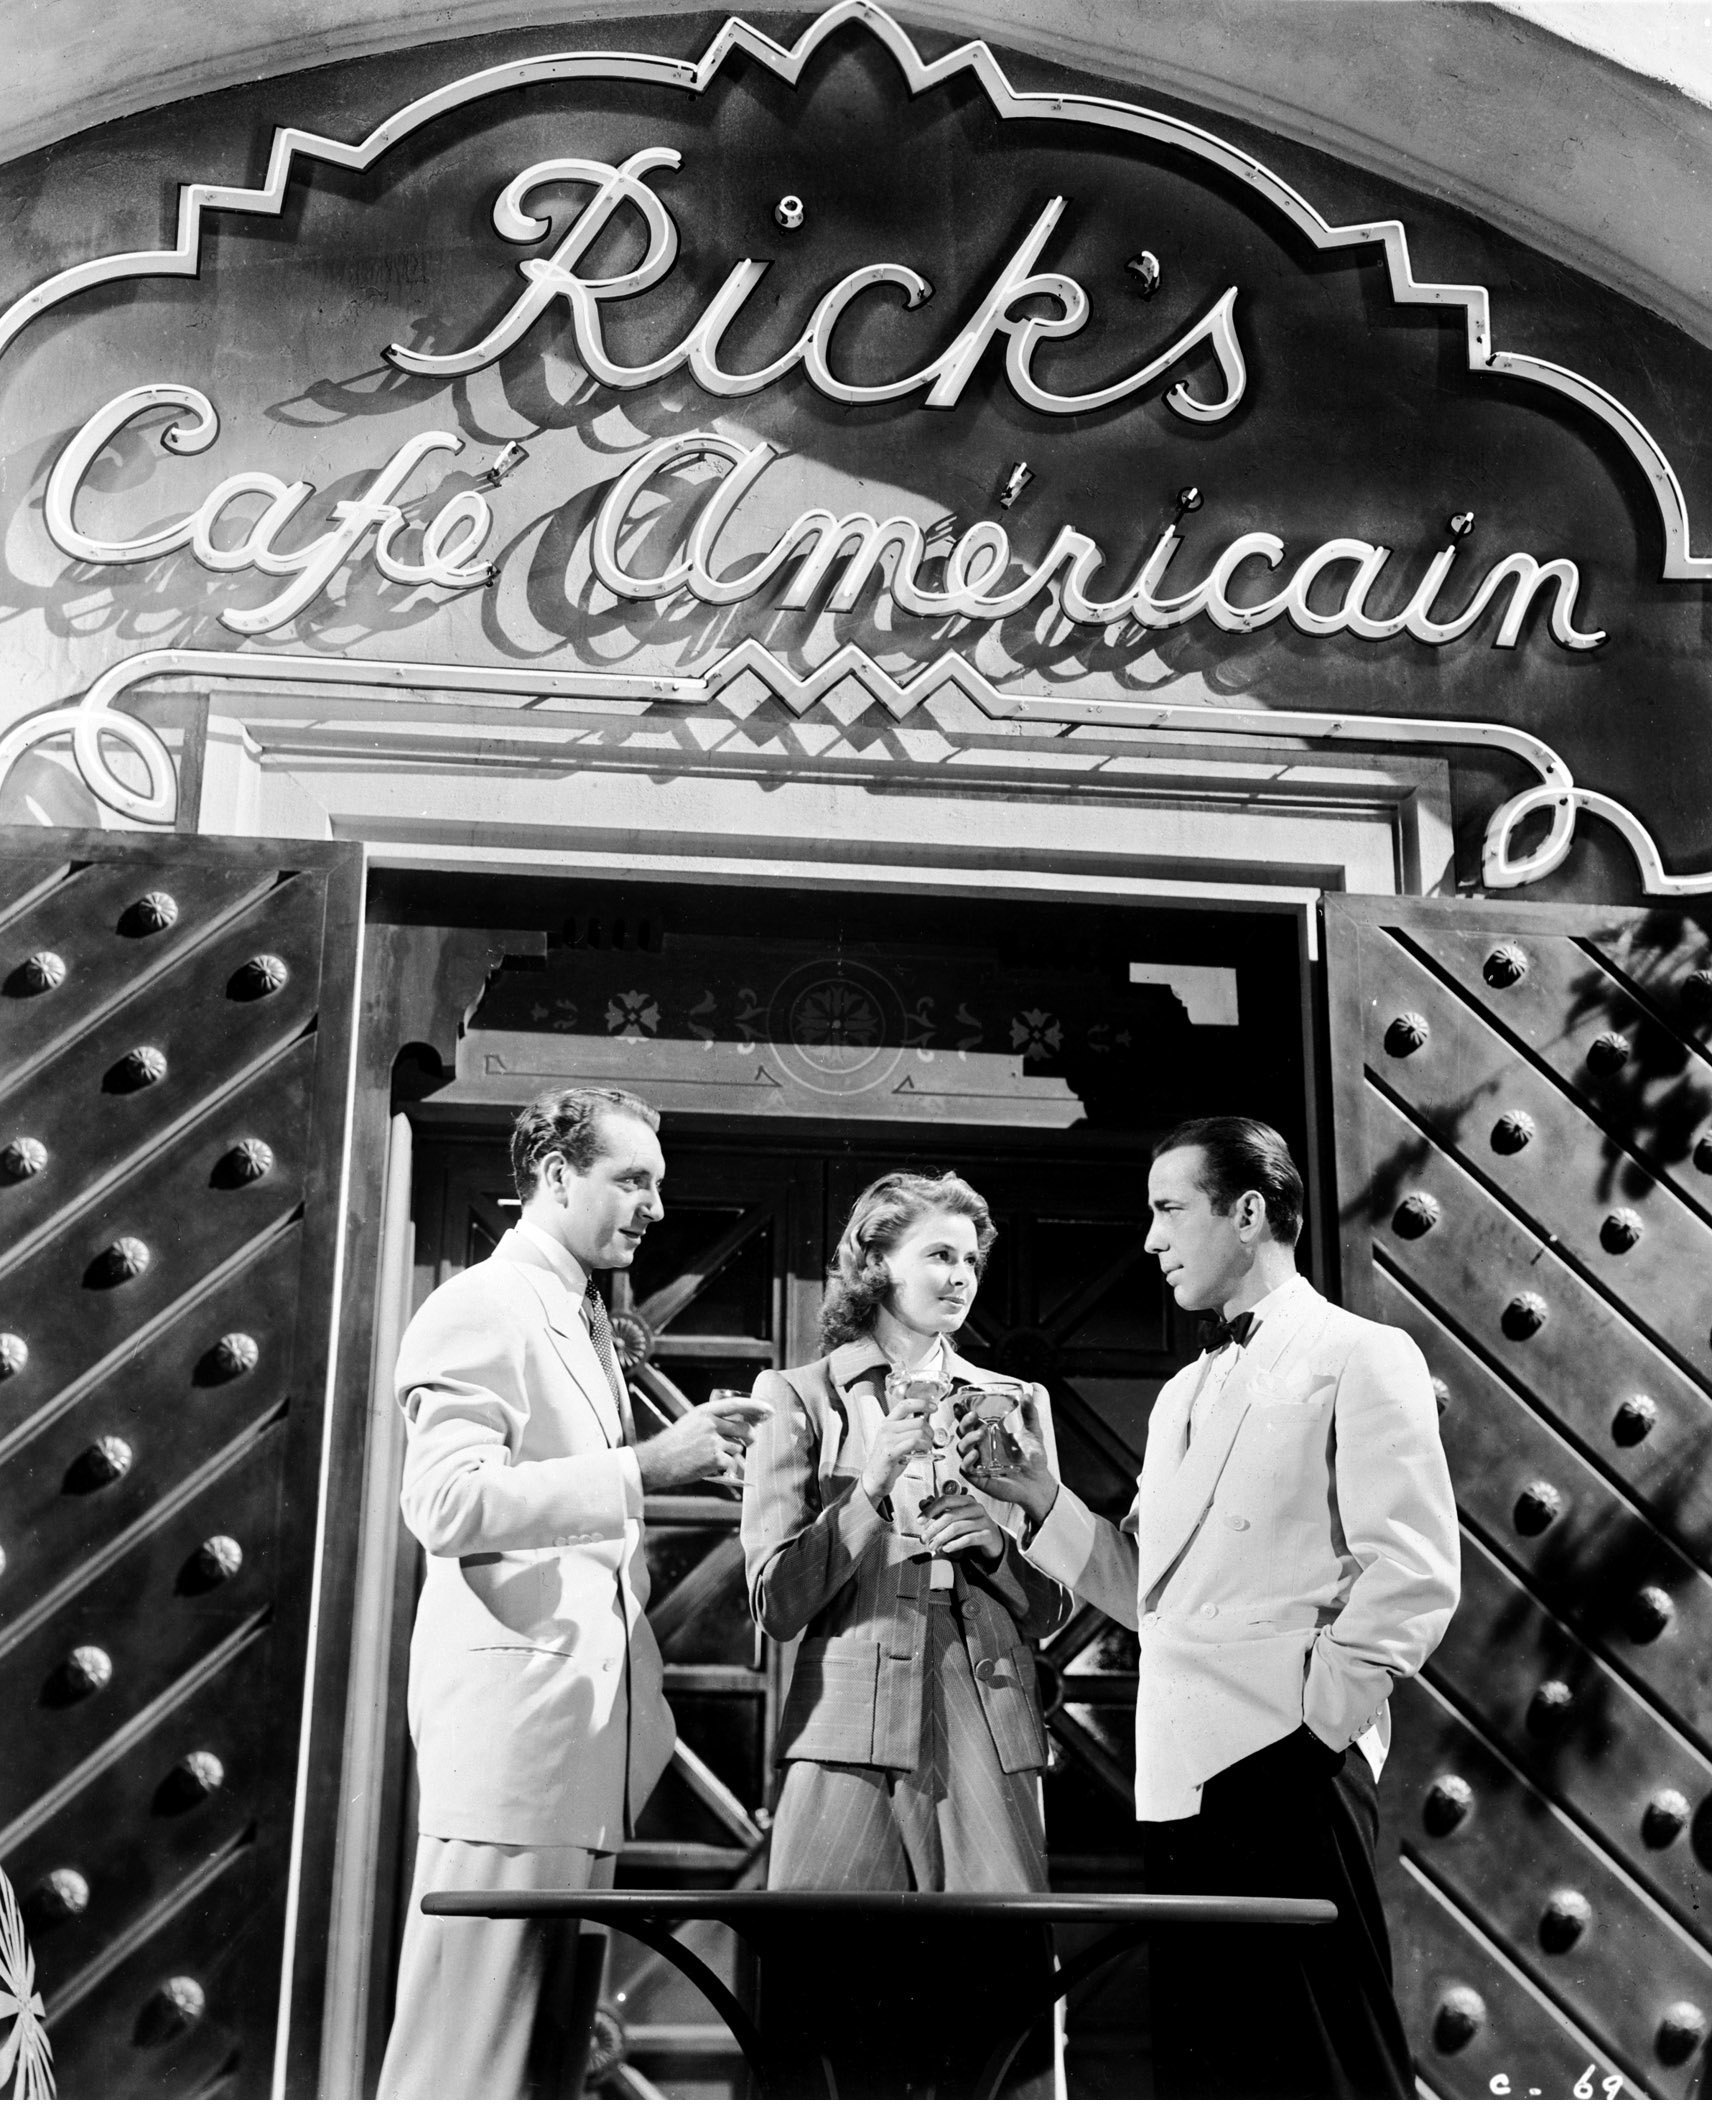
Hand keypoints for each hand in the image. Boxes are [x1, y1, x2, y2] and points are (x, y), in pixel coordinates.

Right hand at [635, 1398, 770, 1491]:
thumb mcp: (692, 1421)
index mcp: (705, 1411)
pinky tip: (712, 1465)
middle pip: (744, 1428)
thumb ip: (713, 1419)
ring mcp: (713, 1442)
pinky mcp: (714, 1459)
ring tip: (714, 1454)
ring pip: (738, 1447)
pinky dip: (726, 1466)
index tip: (769, 1410)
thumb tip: (738, 1422)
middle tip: (750, 1440)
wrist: (658, 1461)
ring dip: (733, 1453)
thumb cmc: (674, 1442)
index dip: (756, 1406)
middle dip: (750, 1436)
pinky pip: (731, 1462)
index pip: (737, 1405)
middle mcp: (711, 1424)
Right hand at [859, 1394, 934, 1505]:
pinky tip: (923, 1452)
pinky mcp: (890, 1452)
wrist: (874, 1478)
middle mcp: (886, 1429)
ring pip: (918, 1432)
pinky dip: (923, 1447)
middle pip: (917, 1420)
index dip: (922, 1403)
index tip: (934, 1406)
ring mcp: (887, 1440)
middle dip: (930, 1430)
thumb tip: (927, 1422)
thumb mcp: (895, 1440)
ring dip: (928, 1441)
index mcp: (887, 1423)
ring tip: (926, 1448)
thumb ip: (908, 1430)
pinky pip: (913, 1443)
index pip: (905, 1404)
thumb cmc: (887, 1460)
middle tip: (930, 1439)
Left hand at [918, 1487, 1003, 1565]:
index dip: (931, 1510)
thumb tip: (922, 1503)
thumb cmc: (970, 1525)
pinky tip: (946, 1549)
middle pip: (950, 1515)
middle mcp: (976, 1507)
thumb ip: (938, 1510)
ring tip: (932, 1546)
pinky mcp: (988, 1534)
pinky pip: (969, 1539)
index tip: (919, 1521)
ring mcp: (984, 1520)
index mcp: (966, 1499)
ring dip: (941, 1538)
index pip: (946, 1500)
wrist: (992, 1538)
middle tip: (923, 1539)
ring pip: (957, 1527)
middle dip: (933, 1528)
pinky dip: (955, 1544)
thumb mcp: (954, 1517)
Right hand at [954, 1386, 1059, 1527]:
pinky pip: (966, 1469)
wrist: (1039, 1481)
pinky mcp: (980, 1477)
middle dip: (964, 1423)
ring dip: (967, 1439)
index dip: (962, 1413)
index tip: (961, 1404)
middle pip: (962, 1432)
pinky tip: (976, 1454)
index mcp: (989, 1434)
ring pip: (962, 1449)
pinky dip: (967, 1461)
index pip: (970, 1422)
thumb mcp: (1033, 1432)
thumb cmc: (1033, 1458)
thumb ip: (1030, 1414)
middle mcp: (980, 1447)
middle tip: (974, 1416)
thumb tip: (1027, 1396)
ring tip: (980, 1434)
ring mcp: (979, 1462)